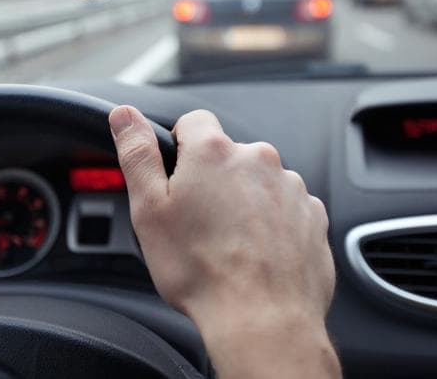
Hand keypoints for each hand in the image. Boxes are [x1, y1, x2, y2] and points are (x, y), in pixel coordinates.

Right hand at [109, 106, 338, 377]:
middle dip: (211, 180)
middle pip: (226, 155)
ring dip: (243, 201)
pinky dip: (271, 224)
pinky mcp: (312, 215)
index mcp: (214, 152)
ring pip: (257, 182)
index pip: (193, 121)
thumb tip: (124, 116)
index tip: (176, 178)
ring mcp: (290, 187)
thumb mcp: (149, 209)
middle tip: (197, 222)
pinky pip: (284, 208)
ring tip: (228, 244)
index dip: (179, 147)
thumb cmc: (202, 271)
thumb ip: (137, 153)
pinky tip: (255, 253)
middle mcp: (258, 160)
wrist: (262, 319)